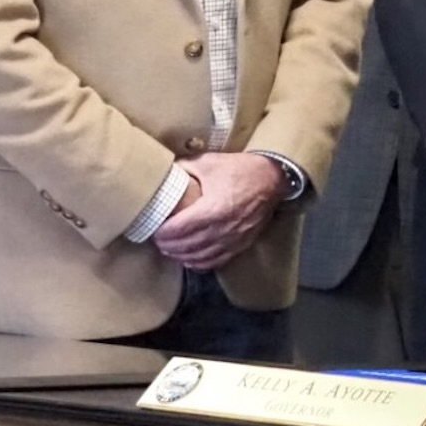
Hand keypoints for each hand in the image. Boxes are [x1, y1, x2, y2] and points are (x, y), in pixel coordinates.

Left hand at [153, 152, 285, 270]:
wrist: (272, 179)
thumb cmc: (240, 169)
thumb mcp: (208, 162)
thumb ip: (184, 168)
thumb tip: (164, 172)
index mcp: (212, 209)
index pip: (179, 229)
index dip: (162, 233)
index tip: (153, 230)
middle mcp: (222, 229)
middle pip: (186, 246)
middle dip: (168, 246)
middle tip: (157, 240)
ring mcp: (232, 240)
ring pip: (200, 257)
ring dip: (181, 256)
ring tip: (170, 250)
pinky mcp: (240, 245)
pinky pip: (216, 261)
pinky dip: (200, 263)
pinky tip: (190, 259)